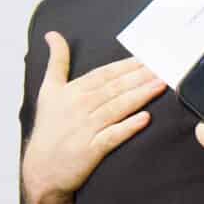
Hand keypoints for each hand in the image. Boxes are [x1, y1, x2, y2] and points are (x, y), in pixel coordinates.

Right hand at [21, 34, 163, 203]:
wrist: (41, 169)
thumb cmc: (49, 128)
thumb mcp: (48, 90)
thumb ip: (56, 61)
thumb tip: (53, 34)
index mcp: (72, 91)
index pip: (104, 74)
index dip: (126, 65)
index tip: (146, 58)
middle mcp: (78, 107)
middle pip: (114, 88)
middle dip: (140, 77)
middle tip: (163, 67)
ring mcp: (85, 129)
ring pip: (116, 108)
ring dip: (140, 96)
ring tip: (160, 85)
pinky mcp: (90, 150)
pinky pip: (112, 136)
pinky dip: (128, 127)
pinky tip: (145, 118)